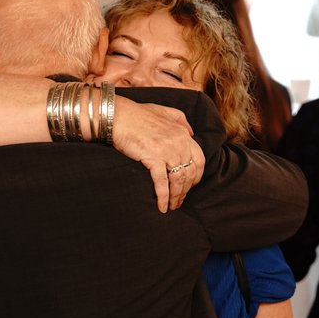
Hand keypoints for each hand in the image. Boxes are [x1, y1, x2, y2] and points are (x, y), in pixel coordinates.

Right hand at [111, 98, 205, 212]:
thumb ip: (180, 120)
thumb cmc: (138, 114)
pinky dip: (163, 197)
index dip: (196, 175)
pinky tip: (162, 206)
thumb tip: (192, 132)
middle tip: (180, 200)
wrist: (118, 116)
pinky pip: (162, 183)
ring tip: (172, 206)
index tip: (191, 185)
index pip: (199, 159)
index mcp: (183, 134)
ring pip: (178, 180)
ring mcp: (167, 151)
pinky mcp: (153, 158)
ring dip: (176, 196)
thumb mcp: (164, 111)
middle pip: (189, 173)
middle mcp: (179, 143)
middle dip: (186, 190)